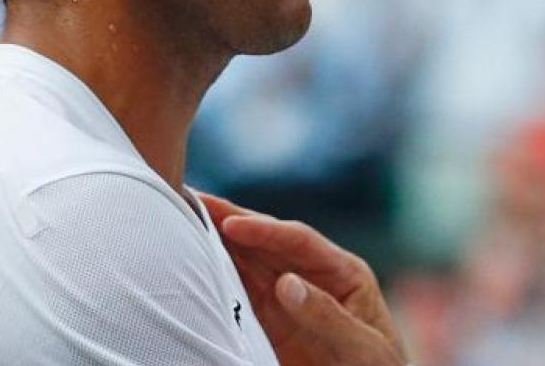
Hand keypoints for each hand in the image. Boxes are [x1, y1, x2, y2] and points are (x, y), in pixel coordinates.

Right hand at [199, 195, 407, 365]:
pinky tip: (192, 264)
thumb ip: (327, 315)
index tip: (231, 223)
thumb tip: (286, 282)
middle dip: (230, 221)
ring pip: (246, 264)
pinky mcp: (268, 324)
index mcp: (342, 272)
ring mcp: (287, 299)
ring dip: (216, 245)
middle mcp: (311, 277)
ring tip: (182, 221)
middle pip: (266, 244)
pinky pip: (238, 296)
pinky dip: (214, 279)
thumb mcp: (362, 345)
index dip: (264, 229)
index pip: (299, 241)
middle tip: (191, 199)